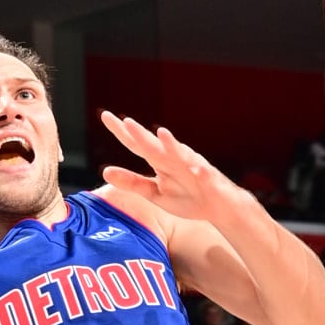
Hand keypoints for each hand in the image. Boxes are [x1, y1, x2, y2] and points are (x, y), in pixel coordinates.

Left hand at [99, 112, 243, 227]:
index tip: (106, 116)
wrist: (219, 207)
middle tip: (126, 122)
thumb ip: (132, 182)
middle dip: (142, 134)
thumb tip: (105, 171)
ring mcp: (193, 167)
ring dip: (172, 144)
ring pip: (181, 154)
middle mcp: (175, 158)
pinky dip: (201, 172)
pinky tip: (196, 169)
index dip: (122, 132)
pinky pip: (205, 175)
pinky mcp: (210, 180)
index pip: (137, 144)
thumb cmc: (187, 197)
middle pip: (155, 146)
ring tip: (161, 134)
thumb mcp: (155, 193)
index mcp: (160, 161)